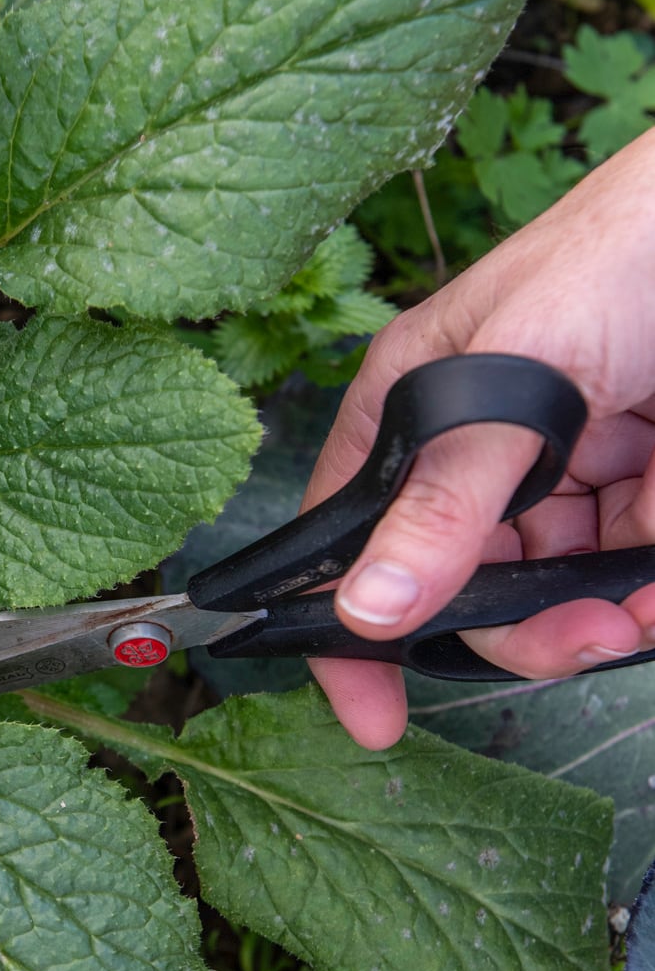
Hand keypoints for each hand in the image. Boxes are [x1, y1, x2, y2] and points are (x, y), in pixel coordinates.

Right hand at [305, 128, 654, 748]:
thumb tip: (369, 605)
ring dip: (590, 624)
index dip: (345, 626)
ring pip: (547, 595)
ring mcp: (563, 477)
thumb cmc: (617, 253)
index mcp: (412, 411)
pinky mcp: (640, 491)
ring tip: (636, 617)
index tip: (371, 717)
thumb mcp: (520, 375)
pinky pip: (625, 577)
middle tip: (580, 641)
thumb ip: (448, 495)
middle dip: (514, 632)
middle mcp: (479, 454)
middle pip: (459, 587)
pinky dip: (644, 601)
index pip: (347, 535)